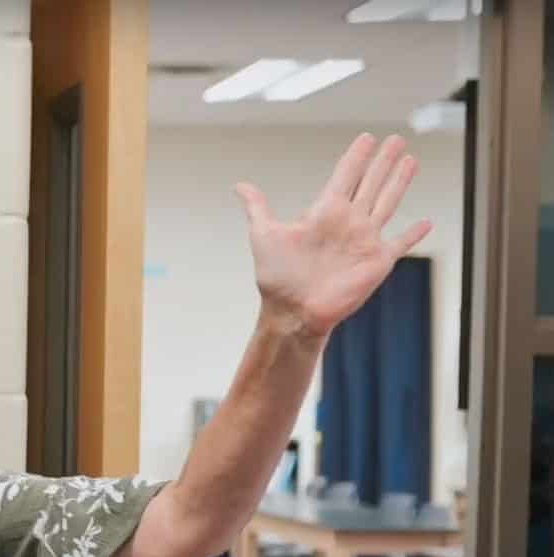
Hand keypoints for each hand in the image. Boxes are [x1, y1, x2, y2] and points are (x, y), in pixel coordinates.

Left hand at [233, 133, 432, 339]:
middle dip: (384, 161)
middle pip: (371, 182)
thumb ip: (258, 208)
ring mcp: (364, 240)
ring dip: (399, 182)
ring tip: (411, 160)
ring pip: (388, 203)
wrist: (293, 310)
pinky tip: (426, 222)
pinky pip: (400, 244)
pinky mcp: (378, 262)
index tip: (367, 137)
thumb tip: (239, 185)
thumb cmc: (277, 276)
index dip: (357, 156)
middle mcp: (348, 222)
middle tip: (396, 139)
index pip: (346, 175)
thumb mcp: (264, 235)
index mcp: (325, 212)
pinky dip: (414, 234)